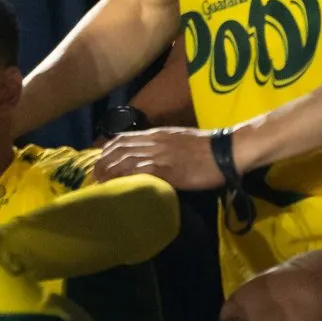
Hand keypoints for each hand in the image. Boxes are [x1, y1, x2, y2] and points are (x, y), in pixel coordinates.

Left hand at [97, 126, 222, 191]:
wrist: (226, 151)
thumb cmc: (206, 147)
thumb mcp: (177, 139)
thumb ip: (161, 145)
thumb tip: (149, 155)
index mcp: (156, 135)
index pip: (122, 139)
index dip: (107, 150)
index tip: (100, 160)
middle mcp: (153, 143)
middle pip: (119, 150)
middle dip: (104, 162)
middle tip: (95, 175)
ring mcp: (160, 156)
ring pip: (126, 160)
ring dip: (110, 171)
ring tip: (100, 182)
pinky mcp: (168, 170)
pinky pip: (141, 173)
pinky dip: (127, 178)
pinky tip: (119, 186)